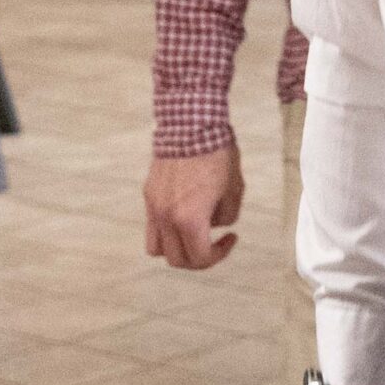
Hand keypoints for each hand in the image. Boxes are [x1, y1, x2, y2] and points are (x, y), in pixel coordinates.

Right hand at [142, 142, 243, 268]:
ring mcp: (154, 207)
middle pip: (176, 259)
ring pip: (156, 248)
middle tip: (215, 243)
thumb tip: (214, 225)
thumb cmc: (217, 155)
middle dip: (199, 258)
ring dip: (176, 249)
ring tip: (194, 235)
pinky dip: (166, 231)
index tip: (231, 238)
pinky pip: (152, 226)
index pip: (199, 258)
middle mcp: (166, 217)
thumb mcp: (235, 189)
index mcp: (189, 219)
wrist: (191, 125)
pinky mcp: (149, 195)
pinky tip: (183, 216)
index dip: (219, 255)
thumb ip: (227, 216)